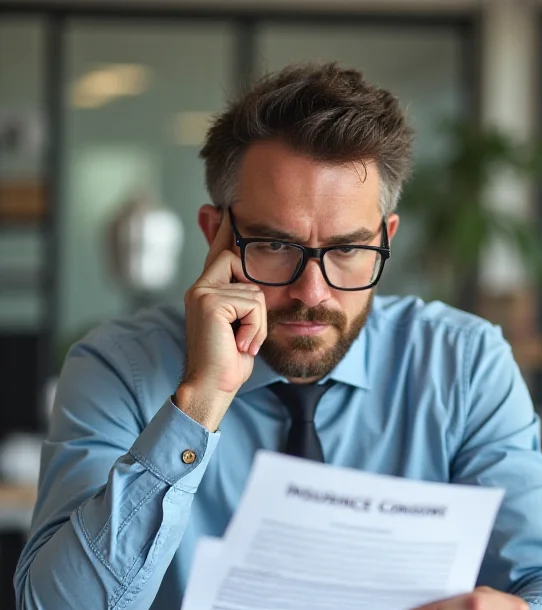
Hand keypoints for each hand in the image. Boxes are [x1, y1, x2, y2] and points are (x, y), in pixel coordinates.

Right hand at [175, 211, 266, 430]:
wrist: (212, 388)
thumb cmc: (229, 362)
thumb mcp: (243, 326)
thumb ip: (245, 301)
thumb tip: (253, 280)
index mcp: (206, 290)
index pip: (219, 251)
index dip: (224, 229)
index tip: (227, 206)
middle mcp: (200, 287)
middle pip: (238, 259)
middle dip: (256, 300)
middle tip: (244, 336)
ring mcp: (202, 292)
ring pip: (255, 289)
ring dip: (259, 322)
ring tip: (242, 343)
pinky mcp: (209, 302)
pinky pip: (253, 302)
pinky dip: (255, 328)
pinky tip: (241, 344)